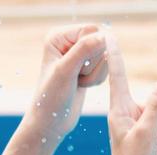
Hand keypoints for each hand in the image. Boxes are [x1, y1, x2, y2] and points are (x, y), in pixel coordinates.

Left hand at [24, 25, 108, 142]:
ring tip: (77, 82)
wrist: (50, 122)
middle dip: (93, 64)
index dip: (90, 52)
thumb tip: (105, 35)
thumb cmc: (50, 98)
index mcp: (58, 35)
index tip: (73, 69)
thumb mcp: (65, 72)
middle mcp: (69, 40)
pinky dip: (97, 79)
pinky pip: (106, 66)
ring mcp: (79, 53)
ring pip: (106, 55)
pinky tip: (82, 85)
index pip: (92, 31)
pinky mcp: (87, 65)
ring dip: (95, 74)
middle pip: (101, 42)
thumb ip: (84, 50)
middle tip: (75, 78)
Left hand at [105, 35, 156, 154]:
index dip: (114, 55)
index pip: (117, 76)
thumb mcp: (147, 135)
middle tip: (153, 146)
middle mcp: (125, 115)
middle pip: (154, 102)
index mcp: (119, 111)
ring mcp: (136, 127)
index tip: (109, 34)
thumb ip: (156, 109)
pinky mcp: (146, 138)